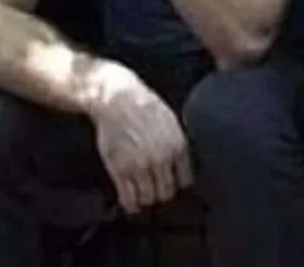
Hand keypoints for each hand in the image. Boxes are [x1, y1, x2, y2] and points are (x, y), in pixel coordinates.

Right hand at [87, 64, 192, 214]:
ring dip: (147, 200)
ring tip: (144, 197)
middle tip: (157, 191)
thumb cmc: (144, 106)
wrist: (117, 99)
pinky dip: (131, 204)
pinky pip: (128, 198)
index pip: (185, 180)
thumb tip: (182, 164)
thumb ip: (178, 145)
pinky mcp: (120, 170)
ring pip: (149, 198)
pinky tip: (132, 203)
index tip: (174, 185)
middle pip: (167, 192)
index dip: (179, 184)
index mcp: (178, 147)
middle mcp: (161, 159)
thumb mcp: (171, 122)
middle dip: (162, 193)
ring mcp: (140, 166)